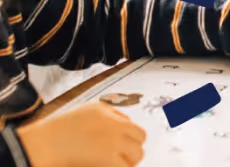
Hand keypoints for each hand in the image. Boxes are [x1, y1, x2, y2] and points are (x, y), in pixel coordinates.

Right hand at [18, 102, 145, 166]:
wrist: (47, 143)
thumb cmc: (62, 129)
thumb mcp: (91, 110)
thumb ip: (110, 114)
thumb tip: (125, 121)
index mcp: (111, 116)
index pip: (134, 127)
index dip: (132, 137)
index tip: (128, 143)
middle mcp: (115, 128)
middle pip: (140, 139)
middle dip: (135, 148)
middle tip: (128, 157)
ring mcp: (112, 145)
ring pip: (136, 154)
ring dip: (131, 161)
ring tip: (122, 164)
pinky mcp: (106, 160)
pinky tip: (115, 166)